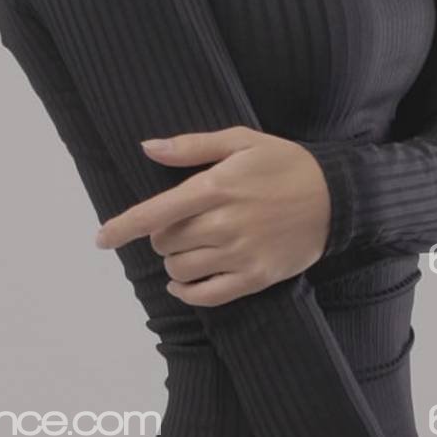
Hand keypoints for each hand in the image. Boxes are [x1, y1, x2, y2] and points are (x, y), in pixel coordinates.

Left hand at [94, 126, 331, 305]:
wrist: (336, 196)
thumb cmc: (285, 163)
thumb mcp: (241, 141)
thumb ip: (192, 147)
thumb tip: (148, 148)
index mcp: (217, 187)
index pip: (156, 213)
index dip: (122, 227)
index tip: (100, 239)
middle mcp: (225, 223)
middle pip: (166, 243)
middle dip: (162, 236)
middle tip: (179, 224)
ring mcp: (241, 254)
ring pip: (181, 271)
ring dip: (174, 262)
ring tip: (188, 247)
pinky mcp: (256, 277)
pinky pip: (207, 296)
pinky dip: (187, 292)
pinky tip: (185, 283)